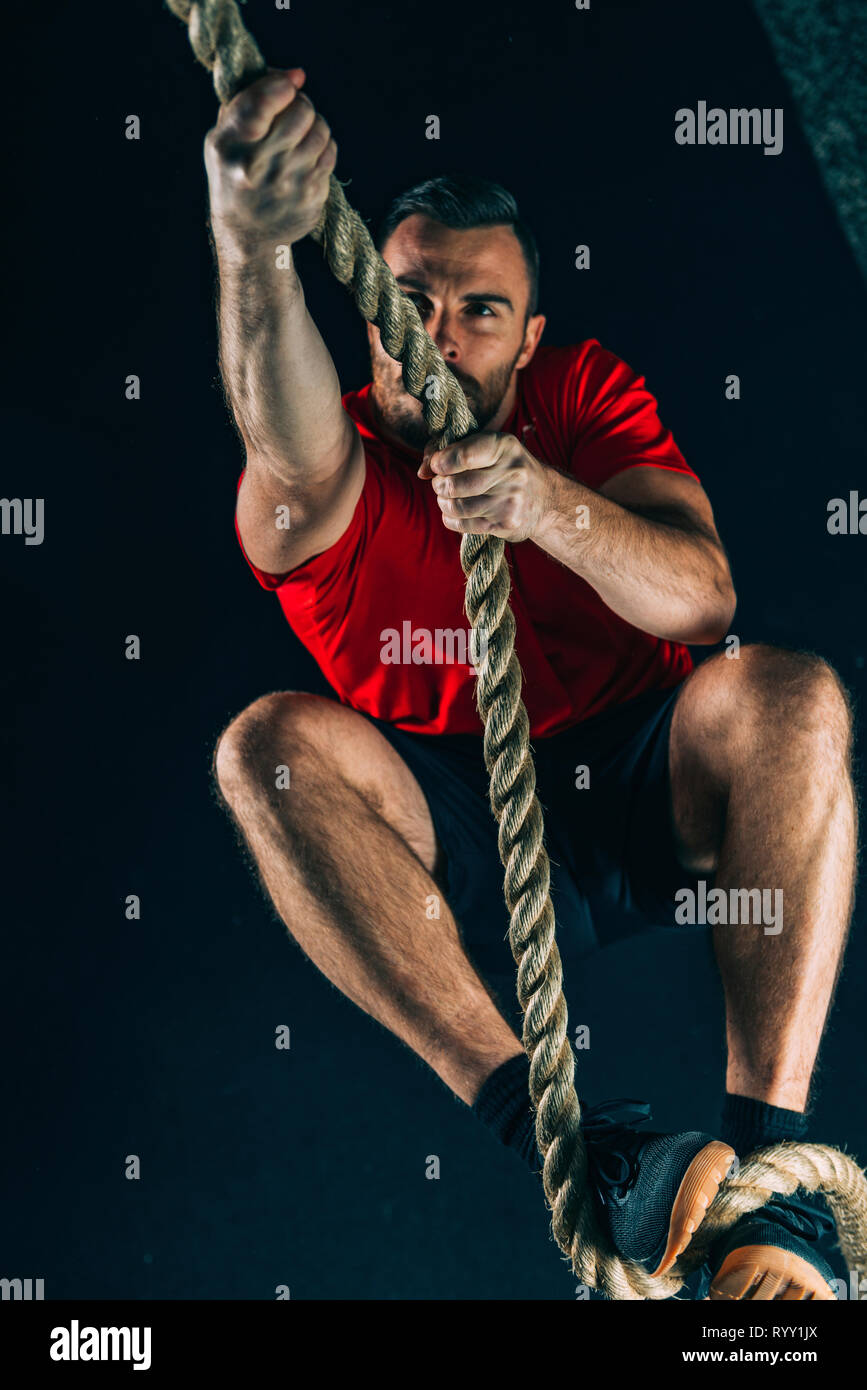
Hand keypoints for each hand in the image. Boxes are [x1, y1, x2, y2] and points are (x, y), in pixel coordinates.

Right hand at [204, 67, 336, 246]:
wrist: (248, 236)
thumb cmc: (234, 173)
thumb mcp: (226, 136)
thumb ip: (253, 98)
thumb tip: (297, 74)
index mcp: (230, 148)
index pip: (262, 103)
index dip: (281, 86)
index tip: (286, 86)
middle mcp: (259, 168)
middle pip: (300, 112)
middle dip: (301, 103)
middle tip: (294, 108)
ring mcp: (288, 185)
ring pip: (320, 131)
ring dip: (315, 123)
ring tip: (302, 130)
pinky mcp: (311, 198)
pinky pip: (329, 153)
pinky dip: (323, 146)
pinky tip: (309, 152)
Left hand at [418, 432, 556, 542]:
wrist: (545, 499)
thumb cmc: (505, 468)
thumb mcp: (487, 448)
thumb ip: (451, 450)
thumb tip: (423, 470)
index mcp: (504, 446)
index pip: (461, 456)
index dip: (439, 463)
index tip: (436, 465)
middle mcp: (510, 473)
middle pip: (455, 485)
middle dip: (439, 486)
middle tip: (440, 484)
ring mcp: (510, 501)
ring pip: (457, 507)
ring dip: (444, 504)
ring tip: (446, 499)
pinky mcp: (507, 524)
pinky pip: (464, 525)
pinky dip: (451, 519)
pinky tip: (454, 514)